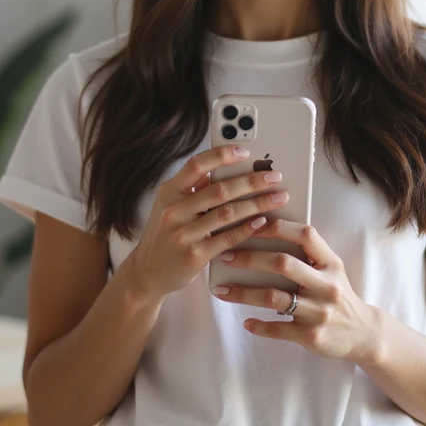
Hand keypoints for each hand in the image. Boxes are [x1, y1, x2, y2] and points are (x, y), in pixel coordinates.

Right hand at [122, 146, 291, 302]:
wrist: (147, 273)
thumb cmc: (167, 235)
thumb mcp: (172, 206)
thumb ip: (196, 188)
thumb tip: (228, 168)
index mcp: (170, 191)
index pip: (197, 165)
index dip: (222, 156)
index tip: (246, 152)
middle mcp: (174, 209)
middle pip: (219, 189)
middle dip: (252, 181)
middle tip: (275, 177)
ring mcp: (183, 233)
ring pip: (227, 213)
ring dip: (257, 203)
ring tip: (278, 198)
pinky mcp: (194, 255)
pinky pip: (226, 238)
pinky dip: (247, 228)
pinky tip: (263, 222)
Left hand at [212, 219, 378, 363]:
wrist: (363, 334)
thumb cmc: (338, 294)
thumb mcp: (331, 270)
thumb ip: (307, 254)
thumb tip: (264, 234)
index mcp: (331, 263)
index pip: (305, 235)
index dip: (277, 226)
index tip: (250, 223)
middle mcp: (327, 285)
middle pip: (283, 264)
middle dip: (250, 258)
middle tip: (225, 257)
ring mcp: (319, 312)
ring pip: (274, 298)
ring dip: (243, 293)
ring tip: (221, 291)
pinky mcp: (311, 336)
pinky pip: (278, 330)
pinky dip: (259, 326)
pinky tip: (246, 322)